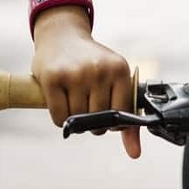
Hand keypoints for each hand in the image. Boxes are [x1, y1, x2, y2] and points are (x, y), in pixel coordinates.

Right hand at [31, 6, 140, 158]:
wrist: (62, 34)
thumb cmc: (91, 63)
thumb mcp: (113, 78)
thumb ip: (127, 116)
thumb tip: (135, 154)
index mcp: (120, 69)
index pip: (122, 117)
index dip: (113, 123)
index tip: (106, 115)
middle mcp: (99, 70)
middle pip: (98, 122)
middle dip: (92, 122)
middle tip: (86, 106)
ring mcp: (76, 73)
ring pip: (78, 121)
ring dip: (74, 119)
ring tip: (73, 99)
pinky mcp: (53, 77)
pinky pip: (59, 118)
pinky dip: (59, 118)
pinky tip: (60, 101)